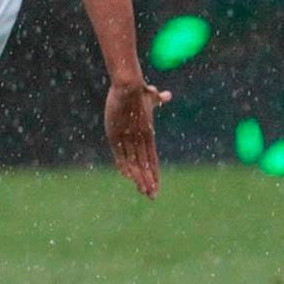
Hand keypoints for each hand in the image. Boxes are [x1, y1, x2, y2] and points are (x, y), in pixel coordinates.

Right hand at [104, 78, 171, 197]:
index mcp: (148, 134)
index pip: (153, 159)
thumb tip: (167, 94)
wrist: (129, 87)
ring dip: (138, 179)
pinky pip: (120, 154)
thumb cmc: (138, 91)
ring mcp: (128, 137)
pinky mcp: (116, 134)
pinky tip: (127, 177)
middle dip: (148, 182)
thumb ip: (158, 99)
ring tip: (143, 192)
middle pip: (145, 165)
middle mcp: (140, 139)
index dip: (155, 174)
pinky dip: (124, 166)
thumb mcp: (150, 97)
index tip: (156, 187)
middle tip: (151, 196)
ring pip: (134, 163)